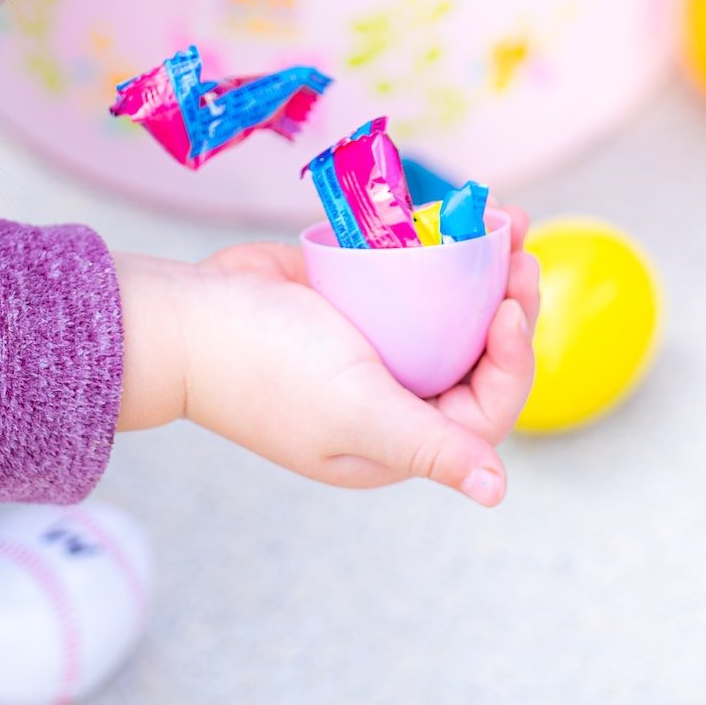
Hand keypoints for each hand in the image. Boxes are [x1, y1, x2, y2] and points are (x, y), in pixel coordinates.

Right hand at [115, 211, 542, 505]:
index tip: (507, 308)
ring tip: (508, 219)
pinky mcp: (353, 296)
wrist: (184, 316)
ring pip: (449, 308)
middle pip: (474, 354)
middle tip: (521, 253)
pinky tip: (458, 212)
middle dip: (506, 305)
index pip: (482, 410)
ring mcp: (373, 343)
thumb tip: (496, 492)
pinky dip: (436, 244)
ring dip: (483, 267)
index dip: (509, 362)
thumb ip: (430, 446)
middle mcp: (392, 394)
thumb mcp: (357, 412)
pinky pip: (409, 272)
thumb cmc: (266, 371)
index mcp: (397, 439)